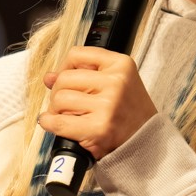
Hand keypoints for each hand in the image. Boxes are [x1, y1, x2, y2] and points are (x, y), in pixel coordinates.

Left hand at [39, 46, 156, 160]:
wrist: (146, 140)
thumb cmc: (128, 112)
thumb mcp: (114, 83)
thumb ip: (82, 75)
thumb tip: (49, 77)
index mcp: (121, 64)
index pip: (76, 54)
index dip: (64, 68)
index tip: (66, 79)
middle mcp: (116, 82)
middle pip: (64, 78)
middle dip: (59, 92)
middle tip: (67, 105)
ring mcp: (108, 105)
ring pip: (59, 99)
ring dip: (56, 110)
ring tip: (68, 116)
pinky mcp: (99, 128)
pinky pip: (58, 122)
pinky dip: (49, 123)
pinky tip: (53, 124)